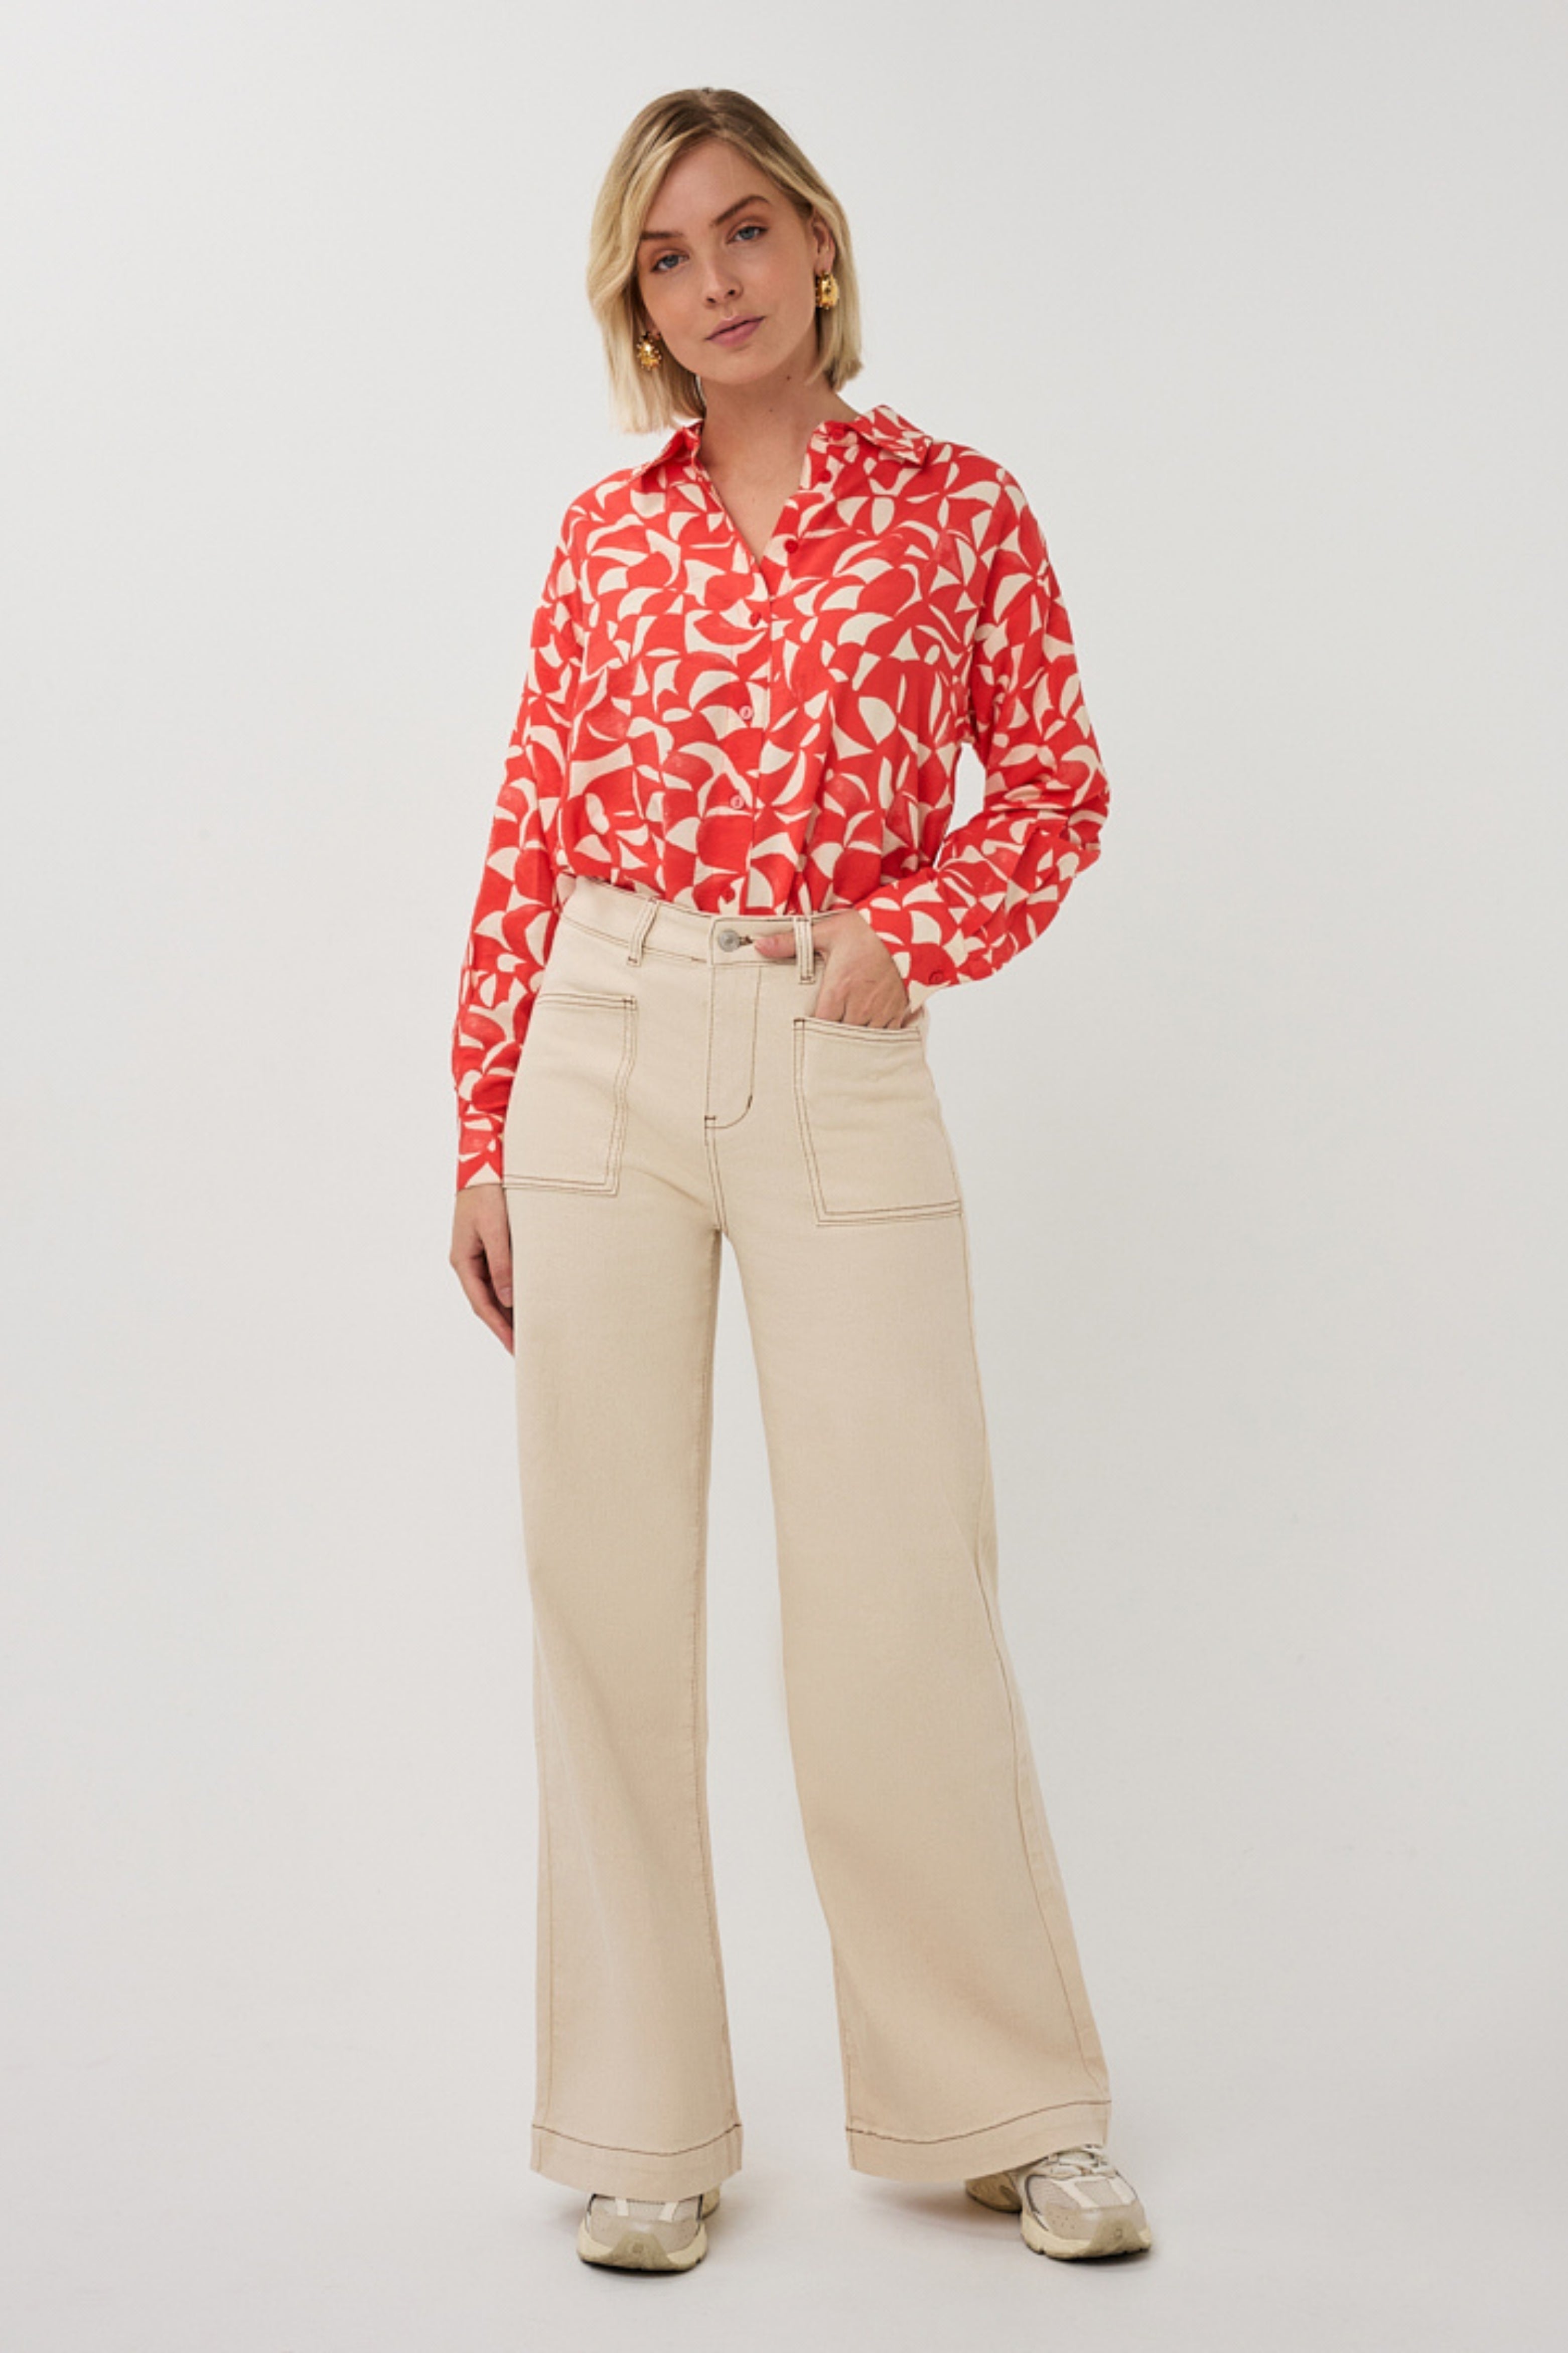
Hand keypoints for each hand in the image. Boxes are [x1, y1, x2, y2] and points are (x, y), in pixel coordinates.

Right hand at [450, 1182, 514, 1352]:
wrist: (484, 1164)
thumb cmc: (487, 1194)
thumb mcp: (495, 1229)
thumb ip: (501, 1263)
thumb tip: (507, 1299)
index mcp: (463, 1261)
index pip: (481, 1304)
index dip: (498, 1328)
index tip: (514, 1347)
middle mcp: (468, 1262)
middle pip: (486, 1302)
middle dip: (504, 1326)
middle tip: (524, 1349)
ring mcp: (477, 1255)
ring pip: (493, 1291)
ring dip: (508, 1312)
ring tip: (527, 1332)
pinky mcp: (489, 1246)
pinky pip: (499, 1277)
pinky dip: (511, 1292)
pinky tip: (525, 1301)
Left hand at [752, 908, 915, 1025]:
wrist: (906, 930)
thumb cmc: (866, 930)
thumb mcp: (826, 932)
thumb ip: (792, 942)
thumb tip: (761, 946)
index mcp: (838, 990)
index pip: (819, 1025)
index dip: (811, 1033)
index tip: (804, 1033)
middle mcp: (859, 1005)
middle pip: (840, 1037)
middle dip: (830, 1039)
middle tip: (820, 1041)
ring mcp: (880, 1010)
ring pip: (862, 1039)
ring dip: (851, 1039)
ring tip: (842, 1040)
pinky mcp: (897, 1011)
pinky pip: (885, 1036)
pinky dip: (875, 1038)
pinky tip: (866, 1035)